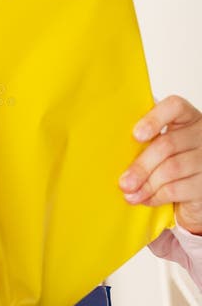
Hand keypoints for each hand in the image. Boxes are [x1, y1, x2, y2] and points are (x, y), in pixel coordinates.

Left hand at [119, 95, 201, 234]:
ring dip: (146, 183)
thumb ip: (145, 138)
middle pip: (167, 144)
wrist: (192, 193)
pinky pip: (176, 189)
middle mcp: (201, 135)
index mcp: (187, 118)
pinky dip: (156, 196)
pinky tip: (145, 199)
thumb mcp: (160, 145)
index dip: (154, 119)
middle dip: (141, 165)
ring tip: (130, 193)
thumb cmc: (170, 162)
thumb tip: (113, 141)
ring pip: (171, 169)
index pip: (174, 106)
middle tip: (124, 181)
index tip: (135, 135)